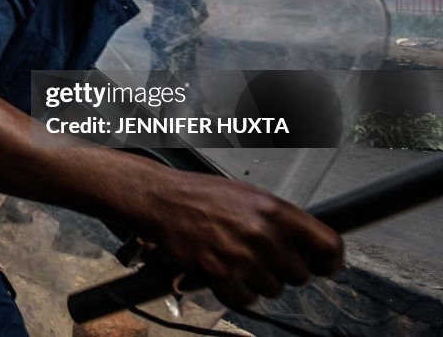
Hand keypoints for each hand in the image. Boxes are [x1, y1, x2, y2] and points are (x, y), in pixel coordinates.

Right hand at [142, 171, 342, 307]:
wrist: (164, 200)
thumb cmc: (204, 196)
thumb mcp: (251, 196)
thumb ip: (281, 219)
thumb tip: (308, 244)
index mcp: (276, 210)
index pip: (328, 245)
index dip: (330, 262)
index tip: (325, 268)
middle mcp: (263, 234)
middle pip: (299, 275)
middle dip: (285, 271)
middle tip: (265, 259)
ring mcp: (242, 257)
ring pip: (272, 289)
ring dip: (258, 281)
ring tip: (238, 261)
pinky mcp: (220, 275)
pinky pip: (246, 300)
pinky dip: (237, 292)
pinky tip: (225, 272)